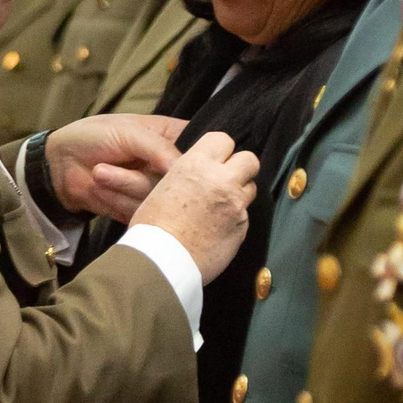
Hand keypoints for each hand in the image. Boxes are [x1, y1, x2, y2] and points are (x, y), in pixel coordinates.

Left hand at [45, 115, 186, 222]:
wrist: (59, 165)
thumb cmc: (93, 136)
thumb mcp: (128, 132)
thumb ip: (160, 148)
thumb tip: (186, 169)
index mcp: (174, 138)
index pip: (203, 150)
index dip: (197, 160)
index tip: (171, 162)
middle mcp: (170, 166)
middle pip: (183, 182)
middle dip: (144, 176)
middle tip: (115, 164)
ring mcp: (156, 190)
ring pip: (160, 199)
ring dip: (124, 185)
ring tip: (99, 172)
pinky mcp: (140, 210)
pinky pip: (142, 213)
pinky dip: (117, 200)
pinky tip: (100, 186)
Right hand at [129, 131, 259, 283]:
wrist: (159, 262)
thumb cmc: (152, 227)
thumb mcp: (163, 187)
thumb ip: (188, 175)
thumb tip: (199, 174)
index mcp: (196, 165)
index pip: (223, 140)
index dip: (221, 150)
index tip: (216, 160)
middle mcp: (220, 180)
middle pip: (249, 159)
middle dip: (240, 168)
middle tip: (227, 180)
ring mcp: (235, 205)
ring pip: (251, 188)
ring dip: (240, 194)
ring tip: (221, 207)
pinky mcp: (242, 228)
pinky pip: (245, 215)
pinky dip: (235, 219)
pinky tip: (218, 228)